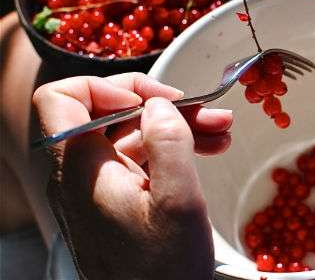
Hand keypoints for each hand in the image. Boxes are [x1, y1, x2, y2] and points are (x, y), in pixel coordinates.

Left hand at [32, 73, 232, 279]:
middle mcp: (83, 174)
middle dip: (162, 105)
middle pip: (111, 113)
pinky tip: (207, 149)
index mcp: (83, 169)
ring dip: (176, 126)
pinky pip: (140, 159)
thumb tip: (159, 105)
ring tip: (219, 130)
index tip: (151, 100)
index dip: (106, 87)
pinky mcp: (117, 199)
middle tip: (206, 111)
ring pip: (131, 135)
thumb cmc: (163, 271)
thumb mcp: (178, 204)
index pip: (62, 99)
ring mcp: (100, 187)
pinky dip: (172, 149)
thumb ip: (169, 144)